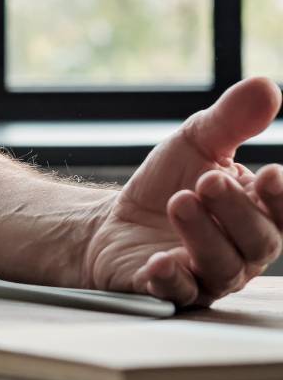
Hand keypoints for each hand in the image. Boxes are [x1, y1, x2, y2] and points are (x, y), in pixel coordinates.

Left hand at [84, 77, 282, 305]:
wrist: (113, 219)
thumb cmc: (167, 183)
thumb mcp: (196, 143)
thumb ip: (231, 120)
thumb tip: (266, 86)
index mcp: (256, 215)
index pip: (282, 213)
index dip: (281, 198)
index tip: (269, 174)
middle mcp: (241, 252)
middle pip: (257, 241)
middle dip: (235, 209)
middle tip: (207, 180)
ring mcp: (206, 276)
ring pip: (220, 267)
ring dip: (202, 234)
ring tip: (180, 201)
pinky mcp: (167, 291)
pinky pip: (177, 293)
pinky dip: (170, 279)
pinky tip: (159, 263)